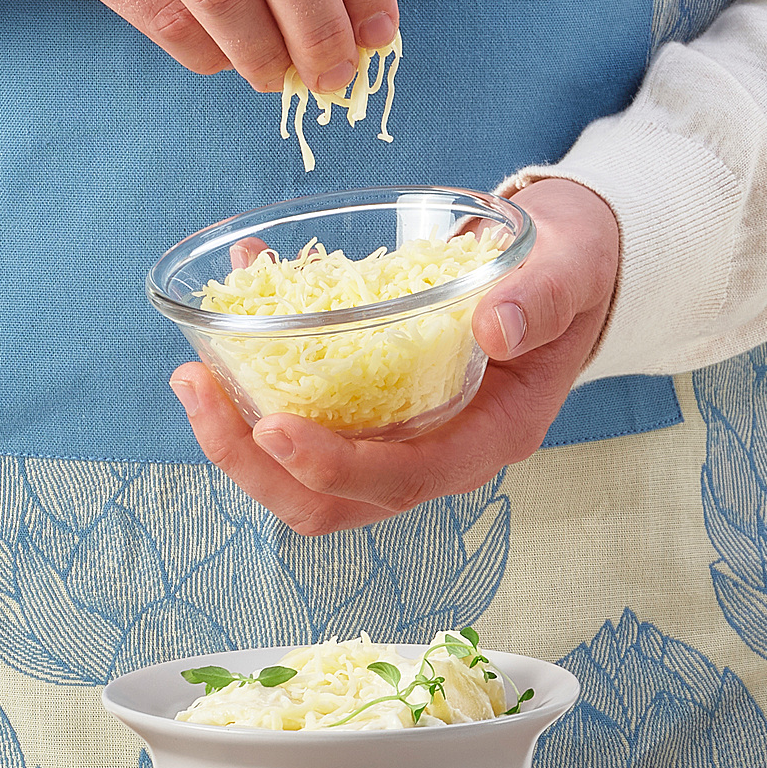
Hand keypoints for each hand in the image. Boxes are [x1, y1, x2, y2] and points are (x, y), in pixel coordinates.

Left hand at [170, 180, 620, 534]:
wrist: (570, 264)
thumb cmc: (573, 270)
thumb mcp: (571, 271)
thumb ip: (540, 300)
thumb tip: (495, 327)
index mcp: (492, 435)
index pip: (403, 480)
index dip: (334, 465)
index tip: (273, 426)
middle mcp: (440, 452)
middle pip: (334, 503)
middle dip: (254, 466)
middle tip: (198, 391)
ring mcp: (403, 436)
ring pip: (306, 479)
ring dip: (239, 442)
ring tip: (193, 375)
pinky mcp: (375, 406)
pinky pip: (308, 417)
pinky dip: (257, 383)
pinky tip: (235, 305)